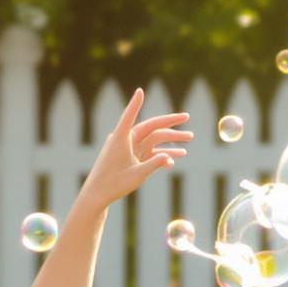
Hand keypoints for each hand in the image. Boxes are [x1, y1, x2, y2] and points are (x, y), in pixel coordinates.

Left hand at [75, 90, 190, 209]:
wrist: (97, 195)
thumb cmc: (114, 184)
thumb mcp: (137, 175)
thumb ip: (154, 165)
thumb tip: (169, 157)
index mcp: (121, 139)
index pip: (130, 116)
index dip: (135, 103)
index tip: (140, 91)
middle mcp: (125, 140)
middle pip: (151, 127)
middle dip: (171, 124)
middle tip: (187, 117)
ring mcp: (129, 148)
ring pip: (153, 140)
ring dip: (170, 140)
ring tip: (189, 139)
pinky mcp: (131, 157)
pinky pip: (149, 152)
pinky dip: (161, 154)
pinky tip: (174, 161)